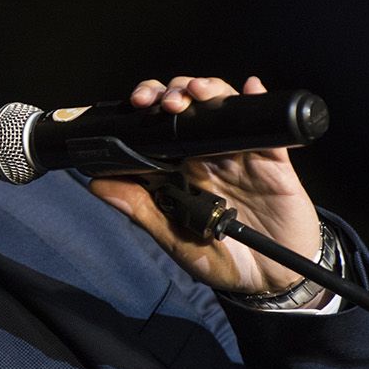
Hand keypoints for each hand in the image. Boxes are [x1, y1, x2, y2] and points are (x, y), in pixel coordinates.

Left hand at [88, 75, 322, 293]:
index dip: (147, 109)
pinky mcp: (271, 162)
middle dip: (172, 93)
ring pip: (222, 109)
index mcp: (182, 171)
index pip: (160, 129)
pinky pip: (266, 129)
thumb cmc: (222, 259)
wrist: (271, 279)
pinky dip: (256, 102)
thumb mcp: (174, 239)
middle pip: (189, 109)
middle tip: (161, 101)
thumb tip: (96, 184)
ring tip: (193, 93)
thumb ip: (140, 210)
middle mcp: (209, 156)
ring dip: (207, 90)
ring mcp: (240, 156)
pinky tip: (248, 88)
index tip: (135, 103)